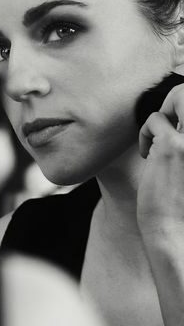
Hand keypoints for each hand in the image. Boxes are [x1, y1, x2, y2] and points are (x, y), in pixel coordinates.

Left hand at [138, 83, 183, 237]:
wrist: (176, 231)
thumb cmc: (183, 199)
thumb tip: (176, 114)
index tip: (174, 122)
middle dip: (180, 97)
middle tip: (167, 124)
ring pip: (180, 95)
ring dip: (164, 117)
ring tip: (158, 143)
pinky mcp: (175, 146)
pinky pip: (155, 119)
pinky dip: (146, 134)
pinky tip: (148, 156)